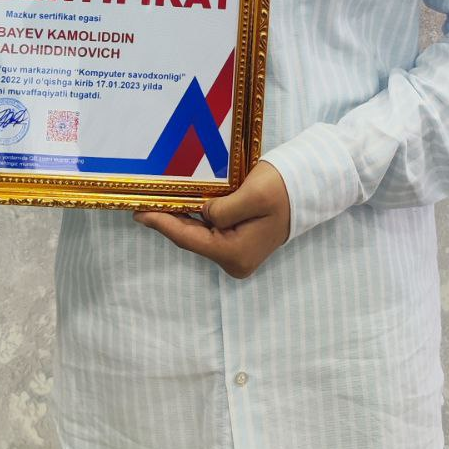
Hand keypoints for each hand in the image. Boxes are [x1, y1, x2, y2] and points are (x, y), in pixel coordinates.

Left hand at [133, 160, 290, 278]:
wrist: (310, 188)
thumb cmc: (283, 189)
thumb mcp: (253, 194)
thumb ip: (222, 209)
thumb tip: (203, 214)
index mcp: (235, 253)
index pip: (190, 238)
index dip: (163, 224)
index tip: (139, 213)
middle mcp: (235, 260)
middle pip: (192, 239)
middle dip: (167, 222)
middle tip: (142, 204)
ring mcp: (237, 254)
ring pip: (200, 235)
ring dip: (180, 219)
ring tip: (156, 203)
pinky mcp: (239, 242)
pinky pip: (210, 231)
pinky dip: (194, 219)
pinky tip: (182, 205)